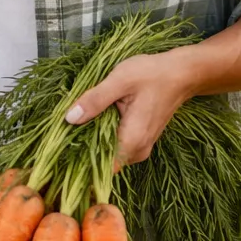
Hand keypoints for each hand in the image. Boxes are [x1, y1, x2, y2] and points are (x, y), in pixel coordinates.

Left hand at [64, 49, 194, 167]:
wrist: (181, 74)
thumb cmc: (152, 75)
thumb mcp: (119, 81)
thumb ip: (94, 100)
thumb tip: (69, 119)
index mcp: (132, 141)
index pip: (98, 166)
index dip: (77, 159)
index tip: (59, 147)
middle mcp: (137, 151)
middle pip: (100, 160)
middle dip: (80, 146)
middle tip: (62, 129)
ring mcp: (139, 148)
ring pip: (106, 153)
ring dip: (90, 139)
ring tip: (76, 120)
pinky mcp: (139, 141)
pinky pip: (115, 145)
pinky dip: (101, 135)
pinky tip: (92, 119)